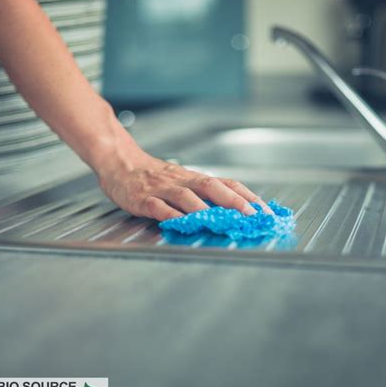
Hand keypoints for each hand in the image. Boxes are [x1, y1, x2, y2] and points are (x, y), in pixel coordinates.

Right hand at [96, 142, 270, 220]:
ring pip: (187, 196)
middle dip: (234, 201)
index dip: (246, 196)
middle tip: (251, 214)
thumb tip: (232, 210)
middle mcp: (182, 180)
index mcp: (194, 178)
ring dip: (207, 209)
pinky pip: (159, 207)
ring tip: (222, 220)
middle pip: (211, 186)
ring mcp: (163, 189)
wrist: (120, 162)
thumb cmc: (153, 176)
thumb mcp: (181, 180)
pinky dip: (172, 215)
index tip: (264, 210)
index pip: (226, 184)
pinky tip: (181, 223)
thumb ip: (202, 194)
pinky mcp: (143, 198)